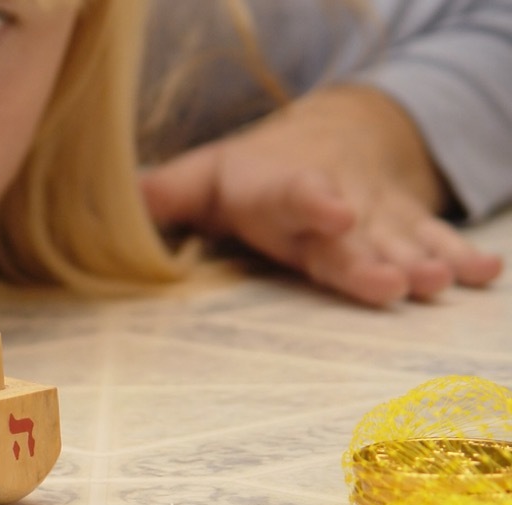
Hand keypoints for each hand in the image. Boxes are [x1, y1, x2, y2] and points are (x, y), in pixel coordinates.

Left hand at [139, 85, 503, 305]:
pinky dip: (463, 254)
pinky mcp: (404, 228)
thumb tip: (113, 205)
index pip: (296, 194)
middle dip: (374, 257)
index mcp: (280, 193)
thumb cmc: (253, 174)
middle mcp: (335, 206)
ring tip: (442, 282)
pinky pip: (437, 238)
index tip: (333, 213)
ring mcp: (376, 218)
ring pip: (402, 238)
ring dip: (423, 260)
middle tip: (397, 283)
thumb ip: (166, 195)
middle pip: (356, 234)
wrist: (330, 138)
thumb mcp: (206, 177)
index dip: (314, 203)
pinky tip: (486, 273)